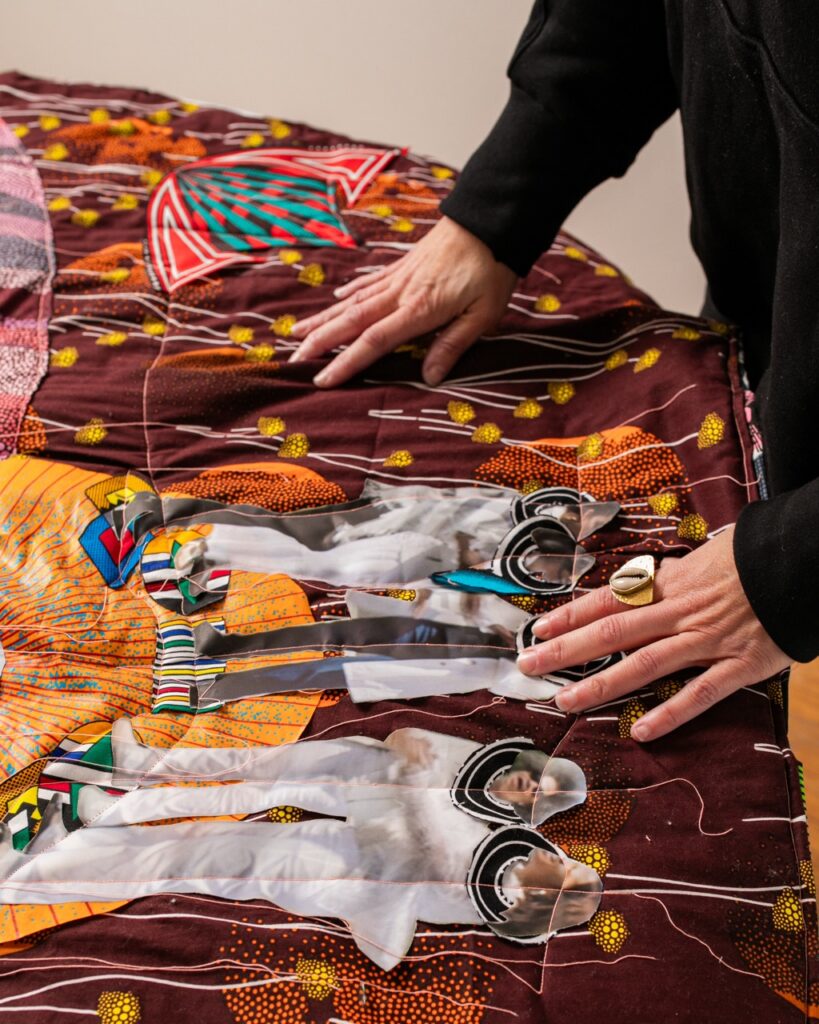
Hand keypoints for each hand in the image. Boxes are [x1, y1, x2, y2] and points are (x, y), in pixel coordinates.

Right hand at [288, 216, 517, 386]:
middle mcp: (400, 293)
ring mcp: (399, 277)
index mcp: (418, 309)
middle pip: (351, 320)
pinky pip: (369, 282)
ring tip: (298, 332)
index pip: (373, 341)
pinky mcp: (403, 265)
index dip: (345, 362)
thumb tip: (429, 377)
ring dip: (324, 318)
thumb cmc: (492, 268)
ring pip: (353, 301)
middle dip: (320, 341)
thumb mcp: (484, 314)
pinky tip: (336, 299)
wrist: (490, 219)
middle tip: (293, 358)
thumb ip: (453, 344)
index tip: (321, 379)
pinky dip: (350, 293)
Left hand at [516, 526, 789, 740]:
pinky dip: (671, 713)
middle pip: (613, 632)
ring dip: (602, 684)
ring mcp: (708, 639)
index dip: (570, 615)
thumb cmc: (750, 559)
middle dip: (566, 650)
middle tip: (528, 666)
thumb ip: (666, 579)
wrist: (801, 560)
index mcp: (669, 583)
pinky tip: (641, 730)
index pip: (608, 599)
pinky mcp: (739, 665)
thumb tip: (633, 586)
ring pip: (645, 664)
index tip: (537, 629)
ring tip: (565, 701)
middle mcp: (680, 611)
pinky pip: (701, 693)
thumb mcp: (700, 559)